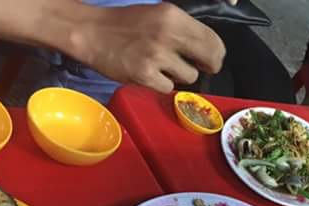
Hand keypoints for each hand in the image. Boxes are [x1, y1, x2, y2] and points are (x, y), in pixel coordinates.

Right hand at [68, 3, 225, 92]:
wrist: (91, 32)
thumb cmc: (126, 24)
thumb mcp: (159, 15)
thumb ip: (183, 29)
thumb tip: (208, 51)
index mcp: (174, 16)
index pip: (213, 40)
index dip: (217, 54)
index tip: (212, 59)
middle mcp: (168, 35)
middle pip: (209, 60)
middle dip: (209, 67)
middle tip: (200, 68)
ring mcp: (156, 57)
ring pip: (189, 77)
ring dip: (180, 76)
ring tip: (162, 66)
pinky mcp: (145, 75)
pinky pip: (168, 87)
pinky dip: (161, 84)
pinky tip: (149, 73)